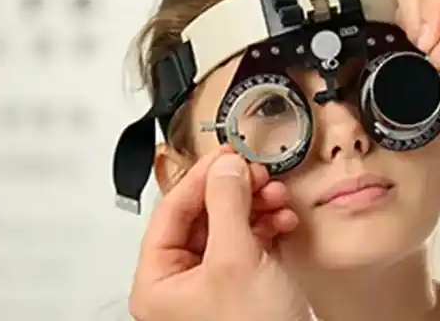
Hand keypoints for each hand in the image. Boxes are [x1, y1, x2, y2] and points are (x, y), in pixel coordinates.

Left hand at [128, 149, 309, 320]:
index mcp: (158, 282)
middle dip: (235, 191)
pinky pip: (249, 240)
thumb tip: (224, 168)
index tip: (226, 155)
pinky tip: (282, 218)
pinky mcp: (244, 284)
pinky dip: (267, 224)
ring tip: (274, 195)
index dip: (200, 178)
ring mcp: (214, 284)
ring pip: (229, 224)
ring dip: (255, 205)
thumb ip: (228, 205)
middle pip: (203, 215)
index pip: (170, 211)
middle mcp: (181, 283)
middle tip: (256, 173)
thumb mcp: (237, 259)